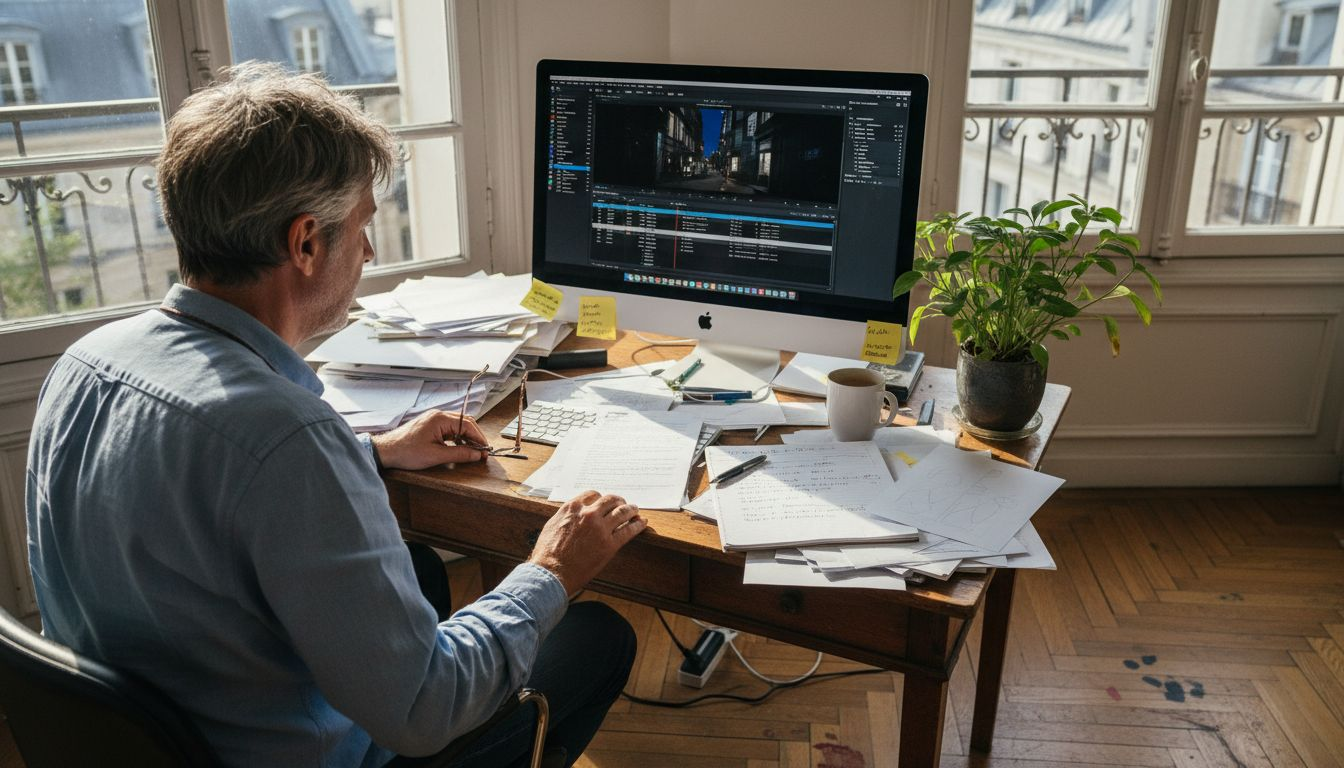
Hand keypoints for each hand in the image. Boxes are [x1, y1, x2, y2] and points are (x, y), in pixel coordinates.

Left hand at [371, 410, 490, 469]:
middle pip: (465, 422)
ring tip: (472, 452)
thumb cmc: (406, 452)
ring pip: (458, 425)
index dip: (479, 439)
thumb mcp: (436, 456)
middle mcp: (438, 415)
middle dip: (475, 437)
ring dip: (467, 438)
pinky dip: (458, 437)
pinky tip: (459, 447)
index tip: (485, 451)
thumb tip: (476, 455)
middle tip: (482, 452)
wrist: (386, 451)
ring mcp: (434, 419)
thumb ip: (459, 454)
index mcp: (440, 419)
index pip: (468, 425)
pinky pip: (450, 429)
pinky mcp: (431, 425)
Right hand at [527, 491, 645, 596]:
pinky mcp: (610, 544)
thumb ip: (566, 516)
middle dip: (618, 501)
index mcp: (573, 508)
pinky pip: (629, 530)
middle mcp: (589, 514)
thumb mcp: (552, 525)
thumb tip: (573, 514)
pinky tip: (642, 523)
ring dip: (631, 509)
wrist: (552, 572)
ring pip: (623, 512)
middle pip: (610, 500)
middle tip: (623, 504)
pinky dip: (638, 525)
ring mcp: (601, 528)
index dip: (601, 498)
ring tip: (635, 510)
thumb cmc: (548, 553)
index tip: (605, 502)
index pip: (593, 494)